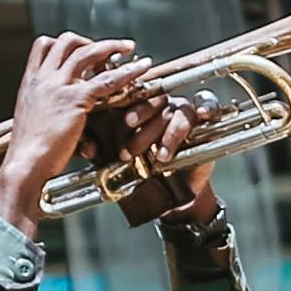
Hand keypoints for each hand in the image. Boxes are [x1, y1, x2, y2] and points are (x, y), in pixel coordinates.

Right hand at [0, 30, 147, 230]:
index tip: (80, 47)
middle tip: (109, 48)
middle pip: (68, 42)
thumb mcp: (33, 120)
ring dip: (111, 46)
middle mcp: (44, 79)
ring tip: (128, 47)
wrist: (25, 163)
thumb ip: (49, 108)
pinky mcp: (75, 100)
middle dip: (91, 40)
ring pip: (88, 53)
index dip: (64, 43)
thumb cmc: (29, 151)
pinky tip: (140, 69)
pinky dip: (127, 72)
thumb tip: (69, 114)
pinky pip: (106, 80)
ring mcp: (59, 86)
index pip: (44, 46)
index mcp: (31, 82)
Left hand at [86, 85, 229, 234]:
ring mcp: (180, 113)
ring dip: (166, 134)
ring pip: (174, 112)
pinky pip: (205, 110)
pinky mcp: (201, 123)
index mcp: (138, 107)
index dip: (126, 104)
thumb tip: (85, 148)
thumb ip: (102, 151)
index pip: (132, 94)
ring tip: (159, 156)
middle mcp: (159, 106)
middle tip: (130, 129)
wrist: (170, 196)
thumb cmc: (142, 172)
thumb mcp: (118, 161)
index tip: (123, 121)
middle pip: (153, 99)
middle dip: (141, 115)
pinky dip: (203, 112)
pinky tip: (200, 117)